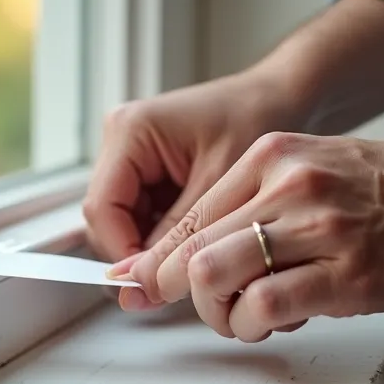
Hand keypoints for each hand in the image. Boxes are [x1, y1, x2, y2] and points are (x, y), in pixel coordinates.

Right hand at [84, 73, 304, 267]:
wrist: (282, 96)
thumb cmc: (257, 120)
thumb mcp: (217, 186)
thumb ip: (176, 238)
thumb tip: (140, 287)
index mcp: (129, 131)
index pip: (101, 210)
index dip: (123, 253)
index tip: (156, 283)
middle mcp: (121, 141)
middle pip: (108, 219)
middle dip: (140, 251)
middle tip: (183, 275)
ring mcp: (132, 156)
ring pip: (125, 224)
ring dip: (156, 245)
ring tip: (200, 251)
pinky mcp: (148, 170)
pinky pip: (144, 217)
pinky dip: (168, 235)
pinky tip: (199, 237)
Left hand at [121, 131, 383, 340]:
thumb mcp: (311, 171)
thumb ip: (254, 204)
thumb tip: (192, 253)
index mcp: (270, 158)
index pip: (188, 217)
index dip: (157, 262)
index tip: (144, 286)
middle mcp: (287, 185)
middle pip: (190, 249)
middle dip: (177, 292)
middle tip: (201, 308)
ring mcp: (317, 228)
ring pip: (214, 275)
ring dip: (214, 312)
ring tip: (240, 319)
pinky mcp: (345, 274)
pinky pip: (264, 305)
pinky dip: (251, 324)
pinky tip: (271, 324)